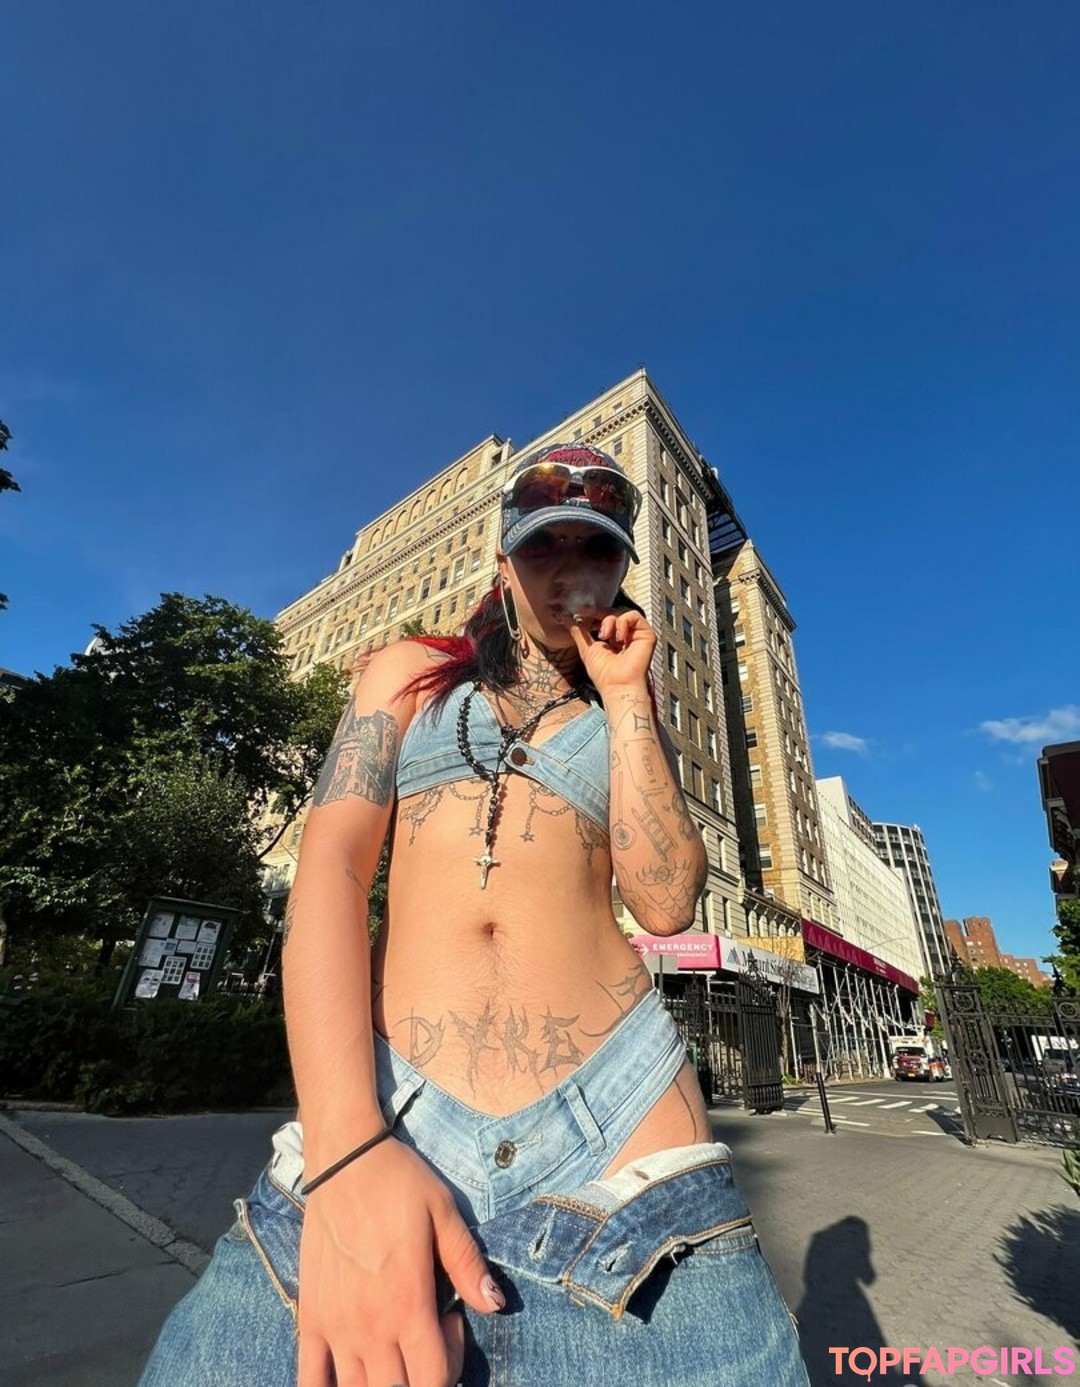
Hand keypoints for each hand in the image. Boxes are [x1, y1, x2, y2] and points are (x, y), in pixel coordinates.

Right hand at [297, 1137, 502, 1386]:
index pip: (433, 1380)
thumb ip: (467, 1264)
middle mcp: (370, 1326)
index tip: (452, 1320)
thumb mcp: (444, 1214)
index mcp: (407, 1303)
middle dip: (422, 1374)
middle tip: (426, 1331)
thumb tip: (495, 1305)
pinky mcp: (310, 1317)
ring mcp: (335, 1326)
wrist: (343, 1161)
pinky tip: (349, 1372)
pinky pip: (309, 1379)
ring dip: (382, 1383)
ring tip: (394, 1345)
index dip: (452, 1364)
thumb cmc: (399, 1183)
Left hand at [563, 606, 655, 692]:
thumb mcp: (586, 648)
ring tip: (604, 636)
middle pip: (612, 612)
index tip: (579, 612)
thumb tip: (564, 617)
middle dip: (598, 614)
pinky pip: (634, 616)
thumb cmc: (605, 675)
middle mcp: (625, 636)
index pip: (603, 617)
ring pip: (621, 612)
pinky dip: (622, 622)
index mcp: (612, 639)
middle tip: (587, 617)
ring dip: (609, 620)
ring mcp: (636, 635)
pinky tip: (617, 638)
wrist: (617, 686)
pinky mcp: (646, 634)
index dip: (592, 613)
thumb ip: (577, 631)